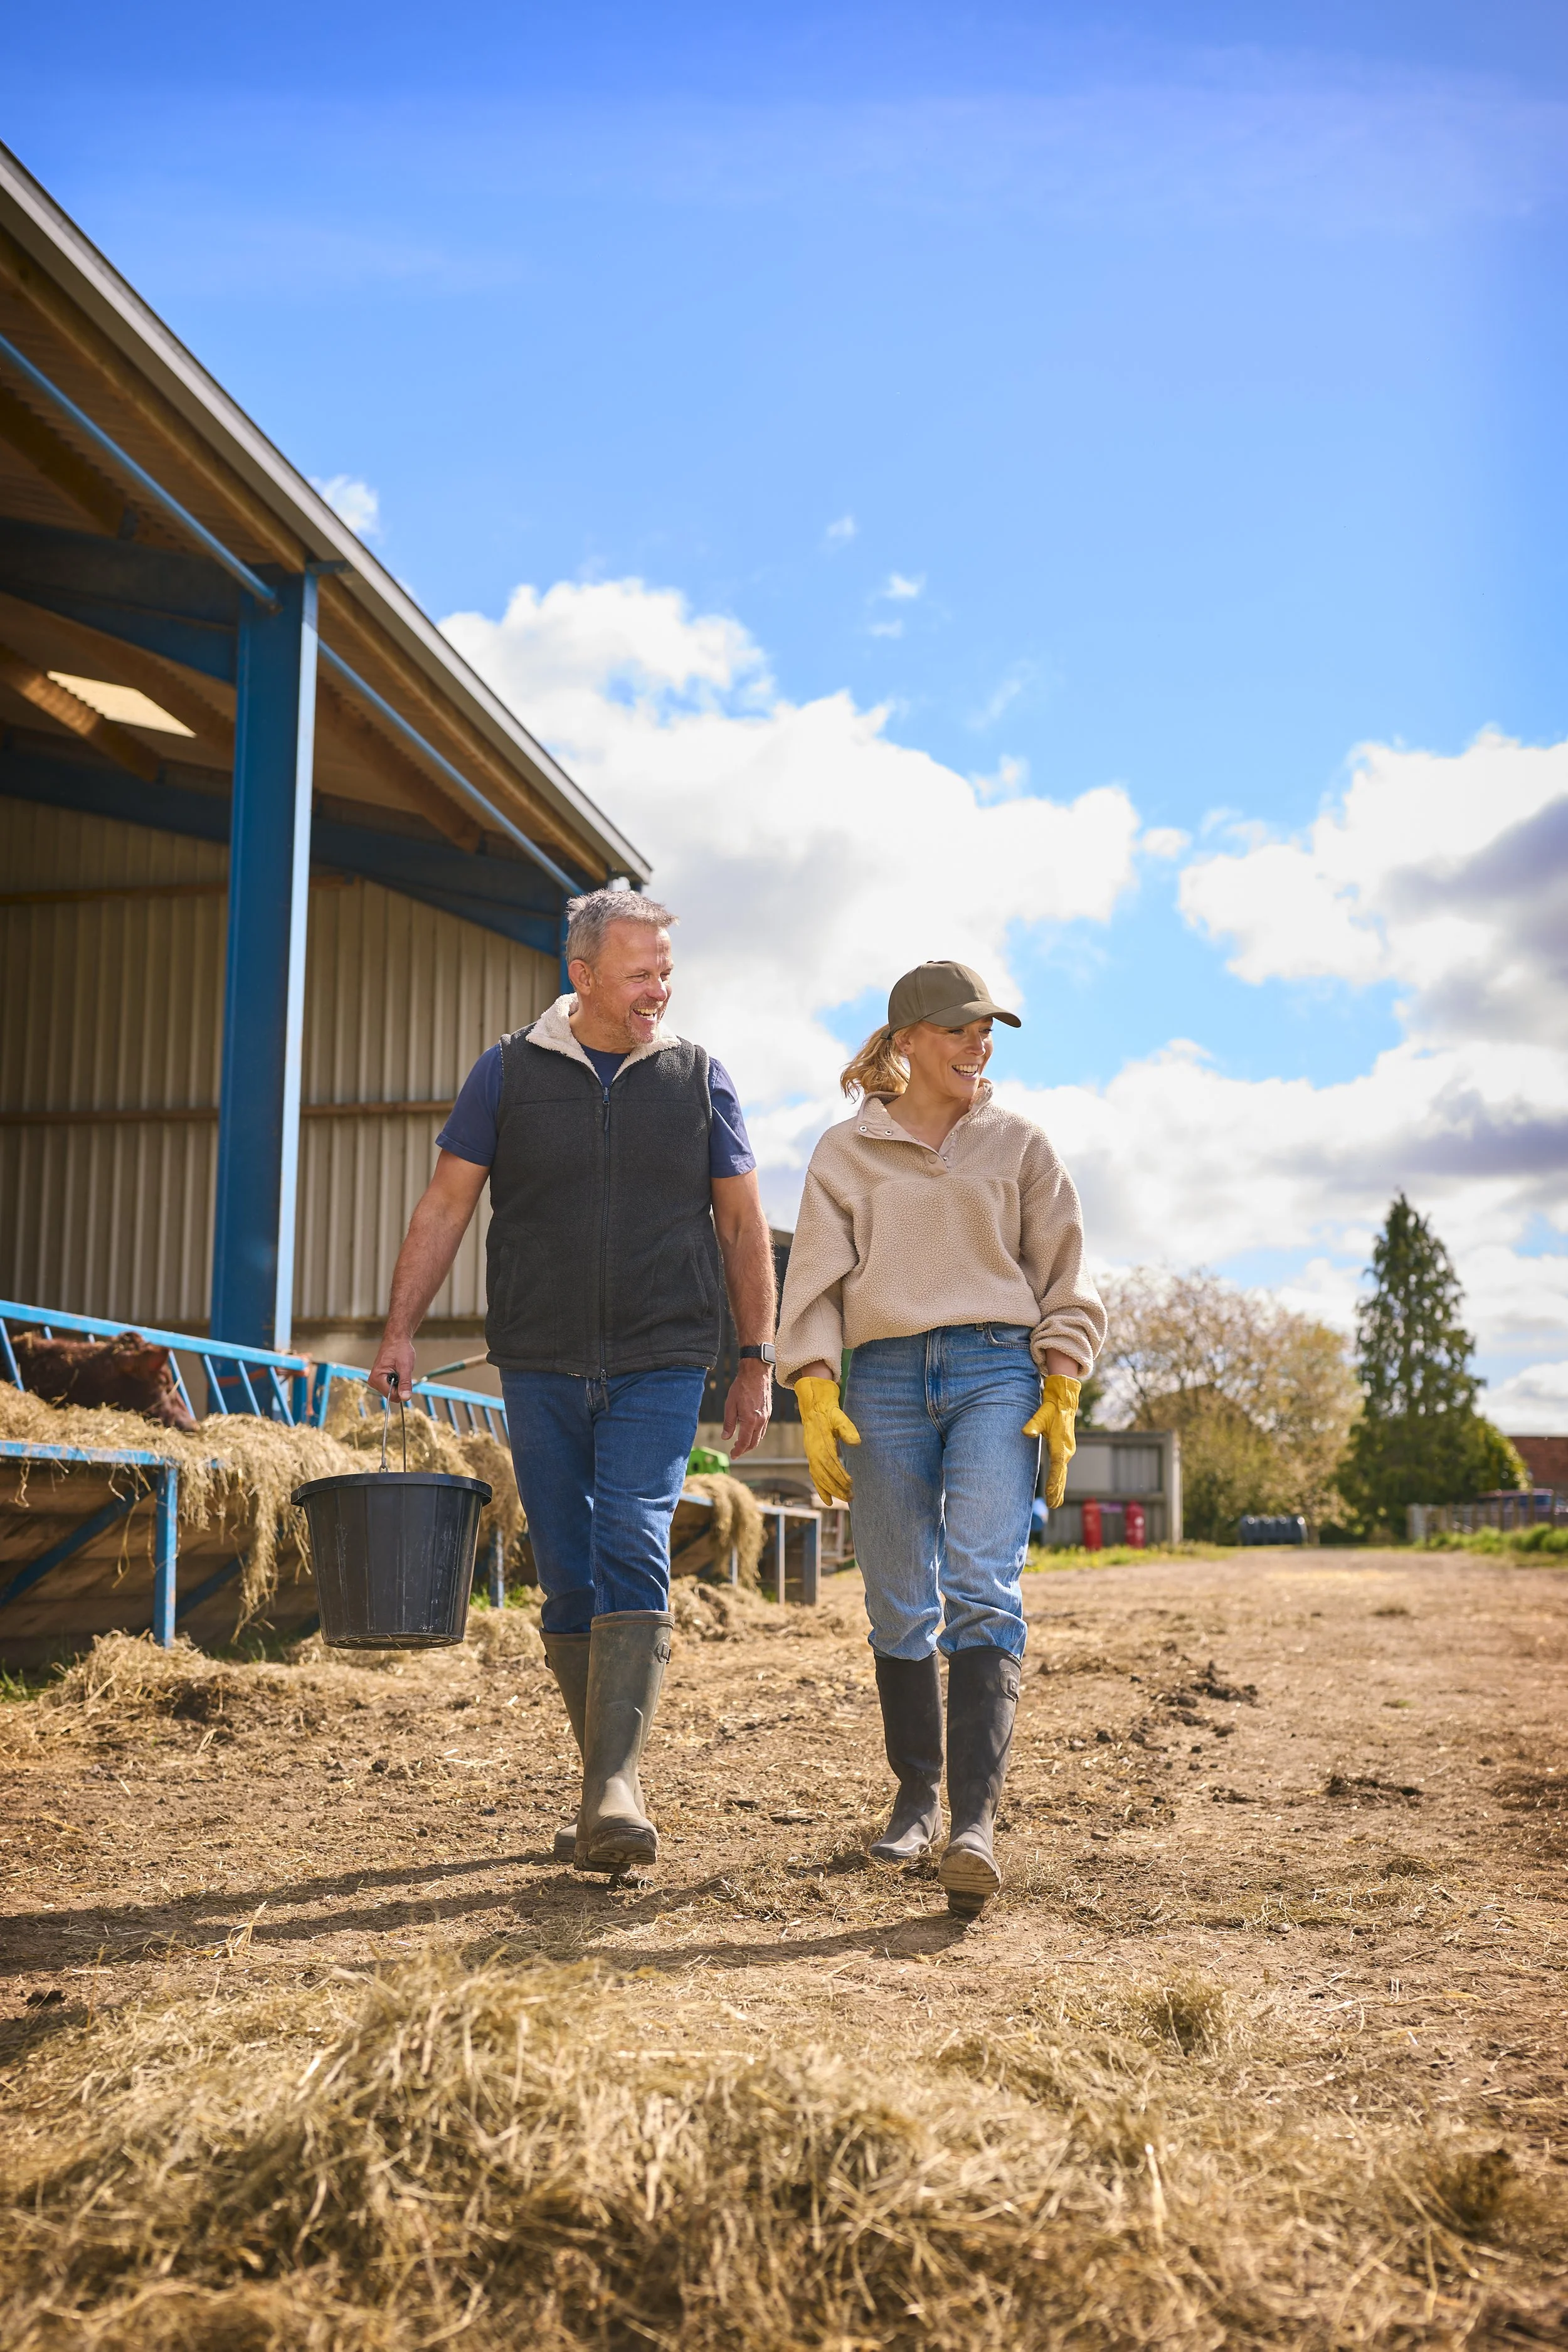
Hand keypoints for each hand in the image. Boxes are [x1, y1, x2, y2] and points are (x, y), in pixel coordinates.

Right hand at [369, 1332, 414, 1399]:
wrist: (396, 1340)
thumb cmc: (399, 1349)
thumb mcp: (405, 1366)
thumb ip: (405, 1383)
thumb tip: (405, 1398)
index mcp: (377, 1378)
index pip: (392, 1396)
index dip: (402, 1389)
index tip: (403, 1375)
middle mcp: (374, 1381)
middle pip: (392, 1395)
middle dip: (400, 1385)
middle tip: (401, 1371)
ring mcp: (376, 1381)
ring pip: (393, 1391)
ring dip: (399, 1382)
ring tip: (398, 1369)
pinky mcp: (380, 1380)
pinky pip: (392, 1387)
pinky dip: (398, 1380)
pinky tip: (396, 1370)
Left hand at [723, 1358, 772, 1456]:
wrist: (756, 1374)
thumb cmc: (741, 1387)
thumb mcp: (730, 1405)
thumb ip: (728, 1423)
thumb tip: (725, 1438)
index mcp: (750, 1420)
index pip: (744, 1442)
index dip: (738, 1451)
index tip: (733, 1455)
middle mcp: (760, 1421)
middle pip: (753, 1443)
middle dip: (744, 1450)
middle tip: (735, 1452)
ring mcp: (766, 1417)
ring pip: (759, 1437)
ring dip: (750, 1443)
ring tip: (741, 1444)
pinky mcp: (768, 1412)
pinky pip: (762, 1429)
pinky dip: (755, 1435)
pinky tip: (749, 1433)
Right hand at [796, 1374, 860, 1503]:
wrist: (814, 1409)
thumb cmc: (830, 1414)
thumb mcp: (839, 1417)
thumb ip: (847, 1429)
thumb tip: (856, 1442)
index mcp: (820, 1443)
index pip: (829, 1463)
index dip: (839, 1474)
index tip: (850, 1483)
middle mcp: (813, 1452)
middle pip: (823, 1474)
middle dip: (836, 1487)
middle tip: (851, 1496)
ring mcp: (811, 1457)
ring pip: (819, 1478)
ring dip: (831, 1491)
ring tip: (845, 1499)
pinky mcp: (812, 1460)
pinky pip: (815, 1478)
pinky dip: (821, 1490)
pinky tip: (829, 1501)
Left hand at [1023, 1373, 1079, 1507]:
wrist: (1064, 1401)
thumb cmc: (1051, 1409)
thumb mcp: (1041, 1415)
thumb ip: (1033, 1425)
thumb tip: (1026, 1433)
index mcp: (1061, 1445)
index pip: (1057, 1467)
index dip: (1054, 1482)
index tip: (1051, 1495)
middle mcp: (1066, 1450)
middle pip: (1061, 1474)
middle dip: (1057, 1490)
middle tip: (1053, 1505)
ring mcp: (1067, 1451)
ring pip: (1062, 1473)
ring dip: (1059, 1488)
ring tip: (1055, 1503)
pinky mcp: (1065, 1450)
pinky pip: (1062, 1468)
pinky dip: (1059, 1480)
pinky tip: (1056, 1489)